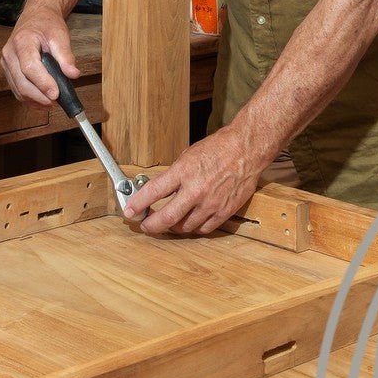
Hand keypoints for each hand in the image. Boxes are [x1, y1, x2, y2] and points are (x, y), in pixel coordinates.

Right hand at [1, 6, 78, 106]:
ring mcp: (7, 64)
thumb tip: (73, 74)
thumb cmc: (46, 24)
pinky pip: (17, 90)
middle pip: (22, 82)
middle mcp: (9, 54)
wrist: (36, 17)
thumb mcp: (60, 35)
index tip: (55, 94)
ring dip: (35, 100)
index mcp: (22, 42)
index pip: (30, 67)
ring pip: (18, 89)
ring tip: (52, 103)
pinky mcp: (9, 71)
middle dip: (39, 96)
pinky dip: (30, 99)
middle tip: (56, 102)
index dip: (42, 83)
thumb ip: (66, 55)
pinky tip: (42, 101)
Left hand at [125, 128, 267, 235]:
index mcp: (184, 171)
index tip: (130, 211)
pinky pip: (203, 229)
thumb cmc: (218, 149)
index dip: (137, 204)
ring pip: (185, 227)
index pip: (153, 192)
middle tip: (146, 225)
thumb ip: (174, 175)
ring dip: (173, 227)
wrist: (246, 149)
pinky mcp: (224, 211)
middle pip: (167, 217)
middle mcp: (196, 189)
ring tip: (169, 223)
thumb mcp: (188, 156)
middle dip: (151, 225)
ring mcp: (211, 203)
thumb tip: (159, 190)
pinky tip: (190, 223)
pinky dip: (193, 228)